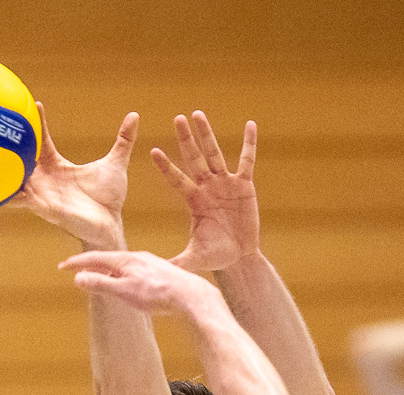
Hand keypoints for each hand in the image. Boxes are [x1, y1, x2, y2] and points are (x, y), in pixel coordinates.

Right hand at [14, 107, 136, 248]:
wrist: (110, 226)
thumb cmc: (109, 199)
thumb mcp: (115, 163)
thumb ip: (123, 140)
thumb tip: (134, 116)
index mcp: (58, 167)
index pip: (43, 142)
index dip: (39, 124)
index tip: (35, 104)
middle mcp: (46, 180)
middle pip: (23, 158)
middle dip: (12, 144)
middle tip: (2, 124)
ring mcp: (44, 195)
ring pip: (18, 179)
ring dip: (7, 169)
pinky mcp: (46, 209)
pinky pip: (24, 201)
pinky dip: (14, 194)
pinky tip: (5, 186)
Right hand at [61, 248, 218, 315]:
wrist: (190, 296)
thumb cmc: (157, 294)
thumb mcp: (124, 291)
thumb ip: (101, 284)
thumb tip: (78, 278)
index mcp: (125, 259)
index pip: (94, 258)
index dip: (76, 263)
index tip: (61, 266)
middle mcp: (137, 257)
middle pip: (107, 259)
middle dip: (90, 265)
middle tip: (75, 270)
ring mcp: (150, 263)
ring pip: (122, 265)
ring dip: (107, 271)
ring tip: (98, 279)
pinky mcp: (160, 272)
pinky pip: (134, 271)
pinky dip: (122, 275)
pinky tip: (127, 285)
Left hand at [153, 111, 259, 272]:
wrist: (238, 257)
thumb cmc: (215, 256)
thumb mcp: (195, 258)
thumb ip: (177, 261)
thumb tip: (155, 271)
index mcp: (194, 200)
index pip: (177, 179)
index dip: (167, 166)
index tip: (152, 151)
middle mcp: (207, 187)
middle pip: (194, 158)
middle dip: (186, 139)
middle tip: (177, 118)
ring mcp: (225, 183)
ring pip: (215, 154)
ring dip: (207, 134)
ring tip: (198, 114)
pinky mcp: (244, 185)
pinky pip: (247, 160)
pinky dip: (249, 143)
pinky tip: (250, 124)